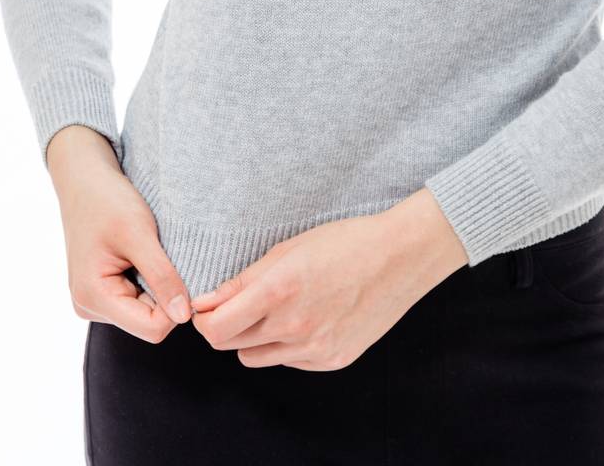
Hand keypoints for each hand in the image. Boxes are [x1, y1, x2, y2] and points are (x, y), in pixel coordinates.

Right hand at [46, 124, 193, 342]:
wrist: (84, 179)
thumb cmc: (107, 200)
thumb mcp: (139, 234)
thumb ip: (162, 276)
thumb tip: (184, 317)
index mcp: (93, 297)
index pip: (152, 328)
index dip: (174, 304)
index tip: (178, 268)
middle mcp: (89, 306)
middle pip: (148, 322)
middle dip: (164, 292)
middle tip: (160, 253)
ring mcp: (93, 301)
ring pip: (144, 311)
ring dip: (155, 283)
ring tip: (146, 250)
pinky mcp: (101, 291)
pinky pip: (136, 298)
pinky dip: (146, 279)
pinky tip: (140, 254)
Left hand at [188, 188, 467, 369]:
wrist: (399, 257)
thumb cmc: (344, 242)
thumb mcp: (288, 249)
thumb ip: (244, 280)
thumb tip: (206, 302)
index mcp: (278, 292)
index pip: (216, 328)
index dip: (204, 319)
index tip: (208, 307)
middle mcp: (293, 327)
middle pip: (231, 345)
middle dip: (225, 326)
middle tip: (237, 305)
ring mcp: (314, 349)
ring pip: (257, 358)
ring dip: (255, 338)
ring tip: (275, 310)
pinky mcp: (332, 360)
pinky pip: (290, 361)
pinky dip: (286, 345)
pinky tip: (307, 317)